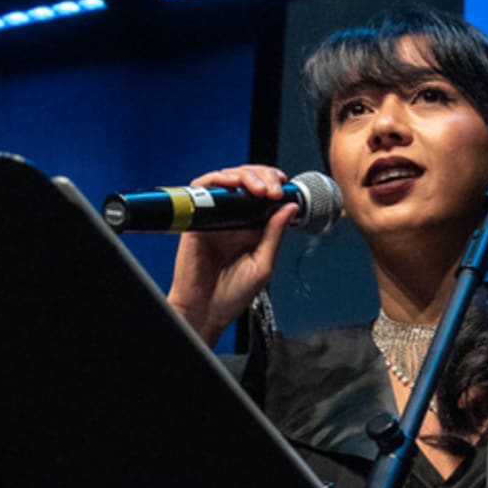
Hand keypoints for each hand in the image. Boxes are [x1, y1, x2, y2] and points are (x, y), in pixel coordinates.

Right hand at [166, 165, 299, 344]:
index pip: (265, 193)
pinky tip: (233, 185)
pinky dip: (218, 180)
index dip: (276, 183)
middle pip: (249, 180)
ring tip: (260, 189)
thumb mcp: (263, 265)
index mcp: (254, 228)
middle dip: (265, 176)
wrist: (206, 312)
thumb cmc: (232, 296)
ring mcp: (216, 217)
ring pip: (228, 178)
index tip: (287, 186)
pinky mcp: (197, 219)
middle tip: (274, 189)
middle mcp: (234, 219)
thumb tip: (290, 207)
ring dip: (246, 175)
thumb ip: (275, 235)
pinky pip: (203, 189)